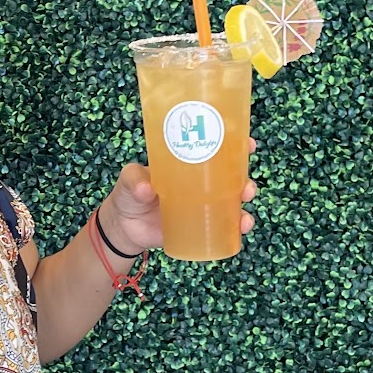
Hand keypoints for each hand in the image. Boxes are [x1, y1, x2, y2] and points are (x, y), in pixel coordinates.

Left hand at [99, 140, 258, 256]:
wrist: (123, 226)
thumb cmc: (128, 193)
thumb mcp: (128, 179)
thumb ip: (133, 180)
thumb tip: (147, 189)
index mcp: (187, 164)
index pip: (215, 149)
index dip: (235, 144)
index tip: (248, 143)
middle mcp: (199, 183)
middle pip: (231, 177)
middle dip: (245, 179)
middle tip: (245, 187)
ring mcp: (201, 206)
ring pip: (231, 203)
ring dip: (243, 206)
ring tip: (243, 213)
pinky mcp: (198, 227)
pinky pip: (223, 227)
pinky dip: (235, 228)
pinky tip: (240, 229)